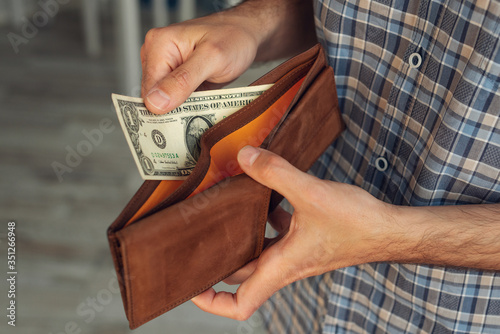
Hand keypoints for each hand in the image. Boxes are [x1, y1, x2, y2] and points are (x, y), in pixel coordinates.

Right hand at [141, 14, 260, 113]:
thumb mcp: (211, 58)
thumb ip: (183, 80)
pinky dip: (187, 107)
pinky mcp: (177, 79)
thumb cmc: (233, 38)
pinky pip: (176, 100)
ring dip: (181, 110)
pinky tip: (201, 106)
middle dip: (171, 110)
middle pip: (154, 96)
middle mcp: (157, 55)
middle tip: (194, 118)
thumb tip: (155, 102)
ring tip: (201, 108)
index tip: (179, 124)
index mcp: (159, 44)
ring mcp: (167, 68)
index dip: (162, 108)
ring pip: (164, 101)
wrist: (247, 35)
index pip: (149, 88)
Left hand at [191, 146, 395, 319]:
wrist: (389, 229)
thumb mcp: (310, 193)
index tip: (192, 287)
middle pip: (241, 276)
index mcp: (282, 267)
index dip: (211, 302)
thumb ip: (274, 173)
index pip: (240, 304)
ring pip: (258, 253)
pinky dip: (265, 220)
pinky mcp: (306, 240)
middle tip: (198, 239)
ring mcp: (296, 254)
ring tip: (223, 214)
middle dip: (218, 260)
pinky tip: (265, 196)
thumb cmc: (357, 224)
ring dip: (241, 237)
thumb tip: (244, 158)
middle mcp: (285, 265)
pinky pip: (276, 235)